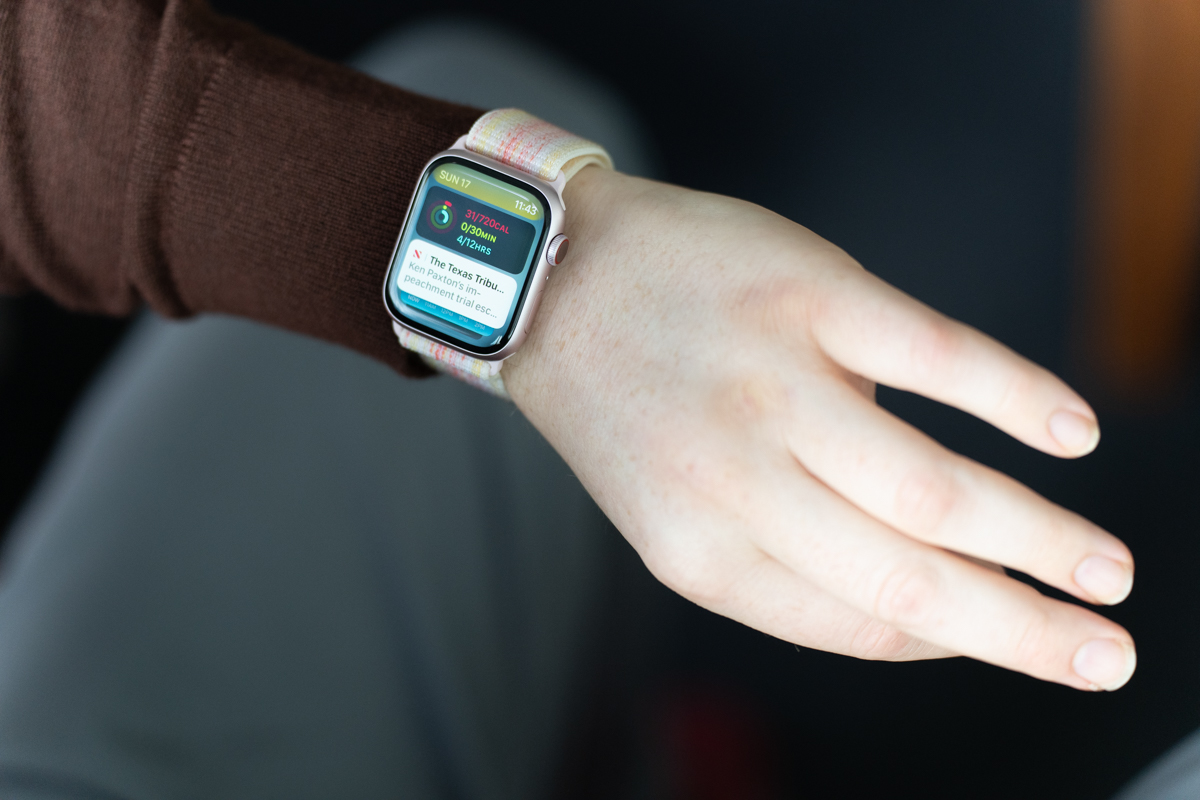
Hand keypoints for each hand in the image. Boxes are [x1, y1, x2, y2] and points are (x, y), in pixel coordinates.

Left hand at [505, 167, 1135, 690]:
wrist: (553, 280)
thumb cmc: (624, 405)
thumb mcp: (670, 508)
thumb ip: (779, 560)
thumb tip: (920, 611)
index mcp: (700, 552)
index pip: (855, 626)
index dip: (948, 645)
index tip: (1006, 641)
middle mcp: (735, 482)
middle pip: (912, 582)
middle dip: (1026, 633)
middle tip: (1105, 656)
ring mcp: (773, 383)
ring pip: (937, 489)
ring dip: (1043, 540)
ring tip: (1107, 570)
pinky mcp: (806, 295)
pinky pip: (940, 357)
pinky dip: (1022, 400)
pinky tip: (1072, 433)